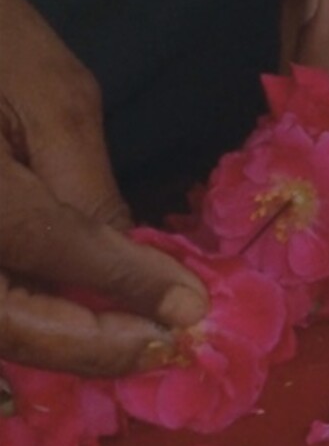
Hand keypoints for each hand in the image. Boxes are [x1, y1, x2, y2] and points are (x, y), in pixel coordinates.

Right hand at [0, 0, 207, 375]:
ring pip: (2, 328)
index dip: (126, 285)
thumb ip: (90, 189)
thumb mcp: (51, 97)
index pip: (49, 246)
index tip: (192, 309)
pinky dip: (42, 324)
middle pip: (11, 323)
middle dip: (93, 348)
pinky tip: (90, 321)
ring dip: (68, 346)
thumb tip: (144, 275)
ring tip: (138, 340)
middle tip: (163, 345)